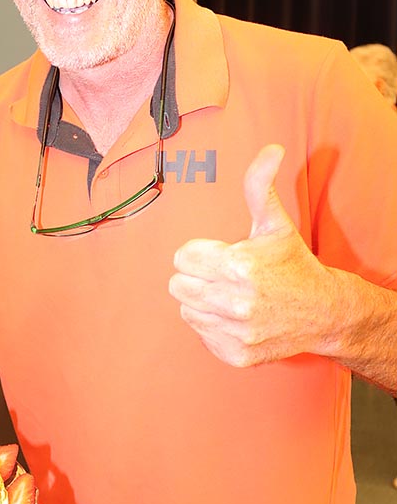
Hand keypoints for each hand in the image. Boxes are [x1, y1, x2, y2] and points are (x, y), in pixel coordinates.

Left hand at [169, 144, 333, 366]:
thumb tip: (270, 149)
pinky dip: (212, 326)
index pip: (182, 258)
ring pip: (187, 310)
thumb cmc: (293, 265)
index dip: (198, 253)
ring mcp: (235, 332)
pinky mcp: (236, 354)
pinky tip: (234, 316)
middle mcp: (235, 302)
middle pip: (178, 285)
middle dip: (197, 276)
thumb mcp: (275, 223)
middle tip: (222, 275)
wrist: (324, 313)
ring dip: (202, 302)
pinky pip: (200, 334)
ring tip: (229, 295)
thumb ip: (260, 186)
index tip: (219, 254)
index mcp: (238, 266)